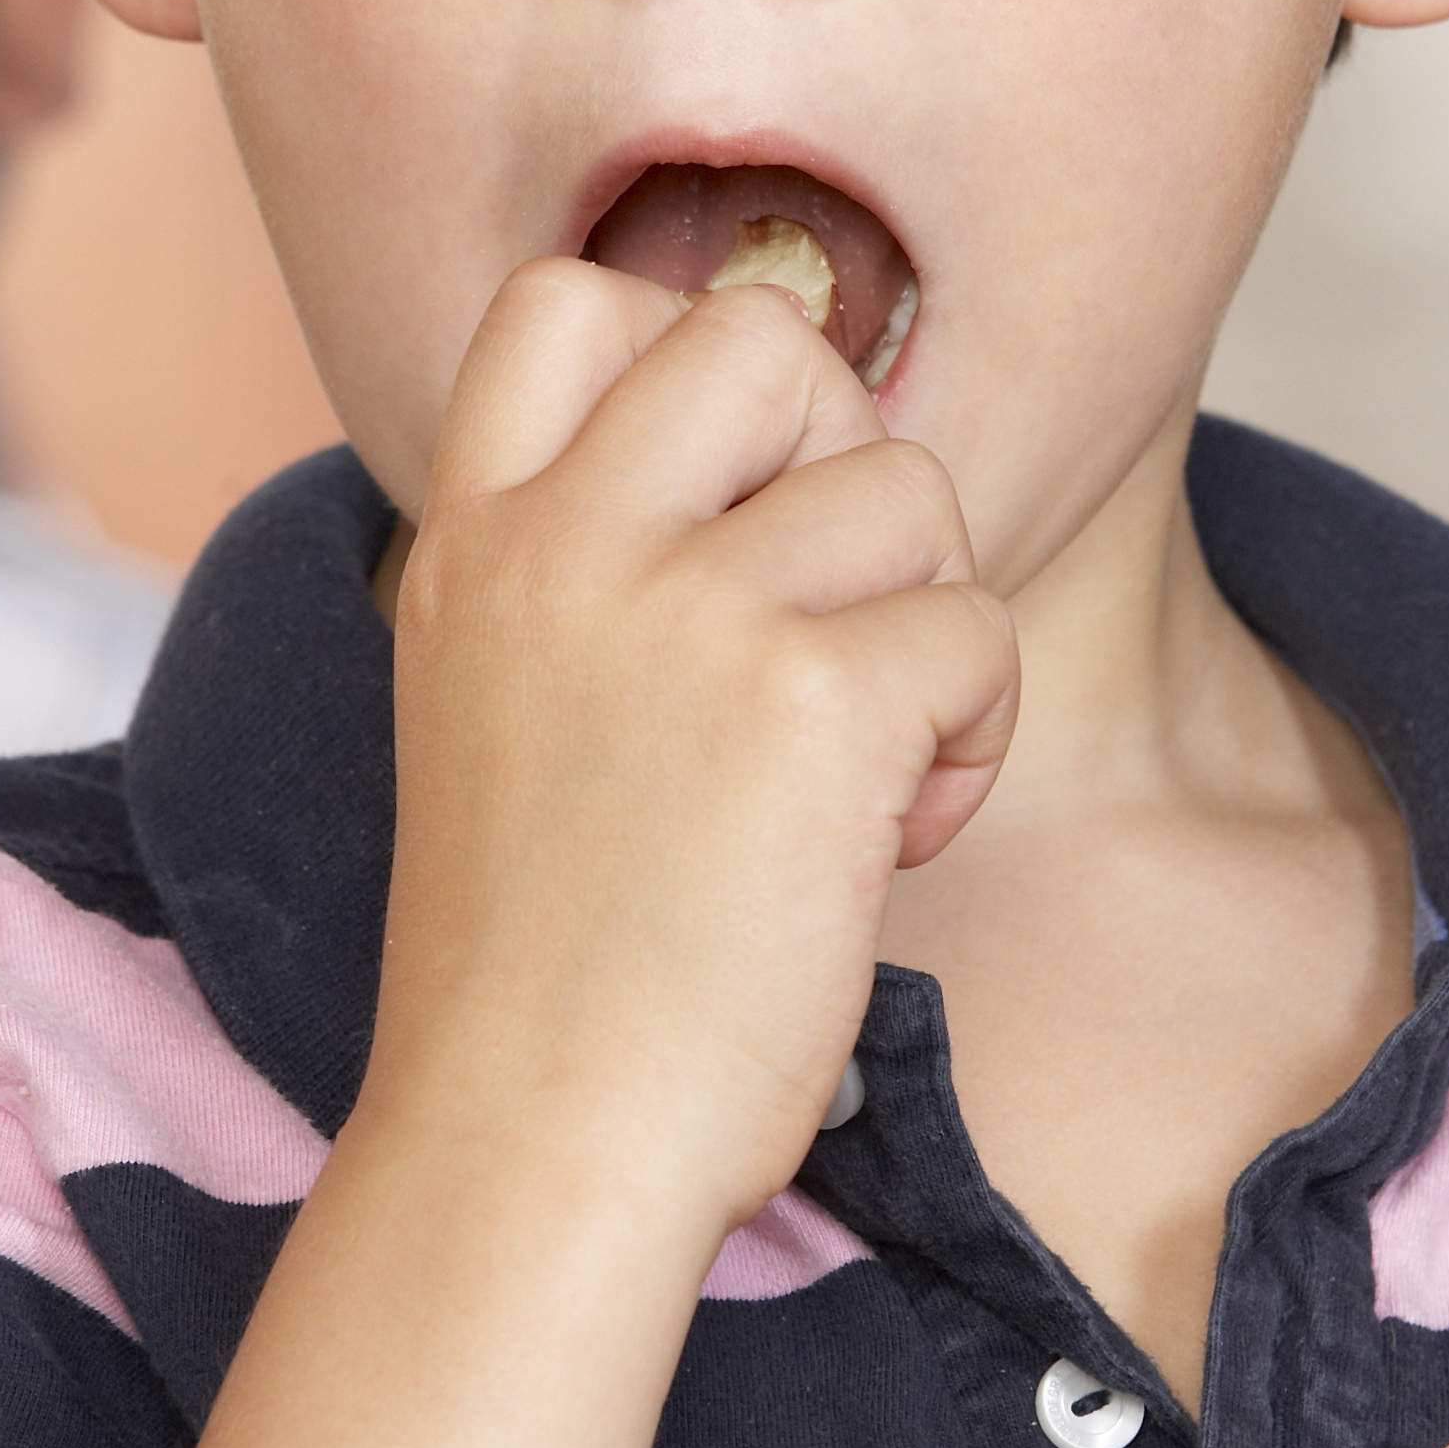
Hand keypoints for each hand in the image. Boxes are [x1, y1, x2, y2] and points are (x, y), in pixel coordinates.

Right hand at [370, 258, 1019, 1233]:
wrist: (532, 1147)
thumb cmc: (543, 972)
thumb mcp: (498, 713)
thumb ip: (591, 579)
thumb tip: (783, 473)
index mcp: (473, 544)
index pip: (566, 300)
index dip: (685, 356)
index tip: (728, 499)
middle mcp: (567, 544)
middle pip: (765, 337)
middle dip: (845, 454)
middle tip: (833, 611)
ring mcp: (689, 609)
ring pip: (909, 488)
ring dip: (928, 621)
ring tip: (862, 766)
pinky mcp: (814, 699)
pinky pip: (975, 628)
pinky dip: (971, 737)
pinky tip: (890, 840)